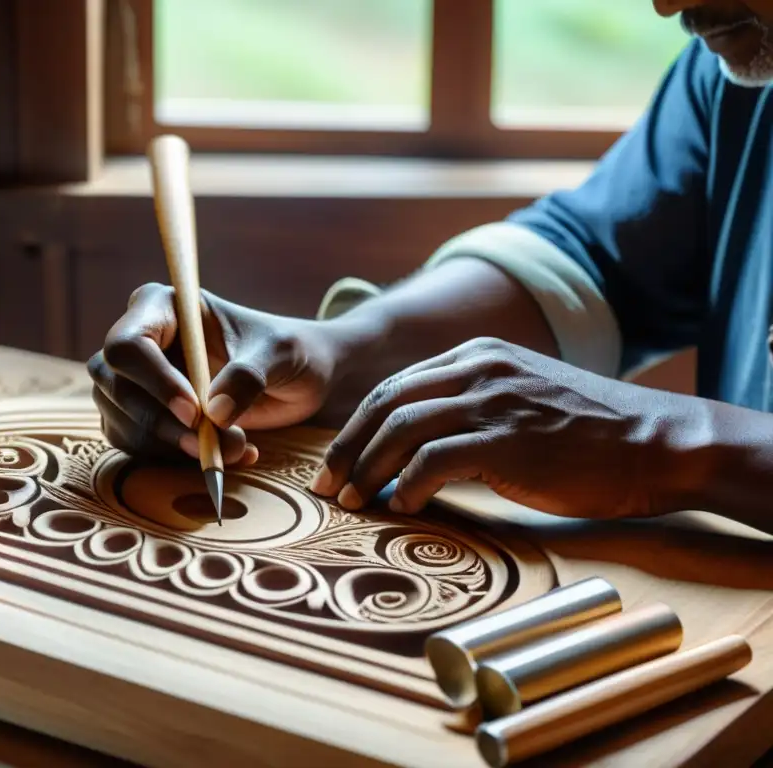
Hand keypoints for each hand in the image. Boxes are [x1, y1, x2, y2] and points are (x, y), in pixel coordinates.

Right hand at [88, 283, 343, 462]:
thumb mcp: (279, 354)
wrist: (296, 380)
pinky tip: (220, 455)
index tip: (194, 411)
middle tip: (211, 445)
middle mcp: (140, 340)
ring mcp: (135, 380)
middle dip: (161, 422)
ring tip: (232, 448)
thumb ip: (248, 376)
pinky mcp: (142, 416)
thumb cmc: (288, 351)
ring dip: (171, 445)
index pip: (128, 344)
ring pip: (120, 419)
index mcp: (164, 307)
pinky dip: (174, 459)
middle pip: (114, 385)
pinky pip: (136, 444)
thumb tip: (214, 413)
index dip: (154, 381)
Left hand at [309, 337, 700, 519]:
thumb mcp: (522, 397)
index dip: (358, 424)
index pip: (395, 386)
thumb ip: (472, 406)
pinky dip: (406, 484)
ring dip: (366, 467)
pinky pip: (434, 459)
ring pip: (402, 428)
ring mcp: (493, 401)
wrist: (655, 443)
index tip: (339, 459)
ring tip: (352, 500)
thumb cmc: (589, 433)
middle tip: (328, 484)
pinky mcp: (508, 440)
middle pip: (386, 403)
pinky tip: (400, 506)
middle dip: (348, 445)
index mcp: (477, 356)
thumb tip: (417, 449)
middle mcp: (478, 369)